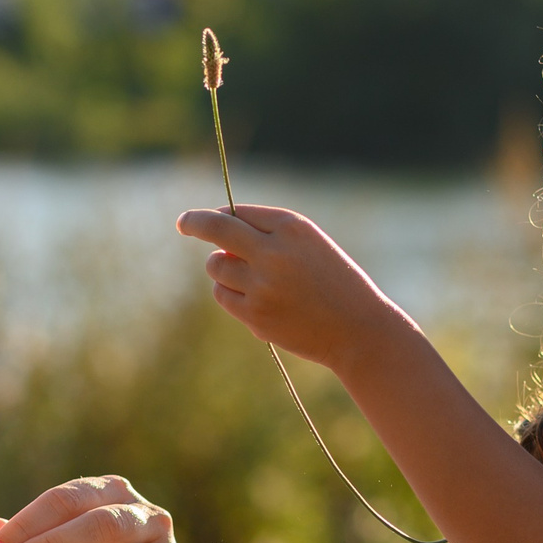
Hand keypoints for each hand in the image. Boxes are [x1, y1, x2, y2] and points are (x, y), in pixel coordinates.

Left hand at [175, 204, 423, 374]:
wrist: (359, 330)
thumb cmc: (335, 284)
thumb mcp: (310, 248)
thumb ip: (269, 237)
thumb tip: (218, 241)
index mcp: (293, 227)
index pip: (240, 211)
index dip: (221, 214)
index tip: (206, 217)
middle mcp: (274, 251)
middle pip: (216, 229)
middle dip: (194, 223)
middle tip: (183, 223)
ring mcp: (262, 284)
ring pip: (216, 265)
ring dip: (222, 268)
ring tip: (248, 278)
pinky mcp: (255, 313)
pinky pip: (222, 294)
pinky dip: (228, 293)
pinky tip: (253, 298)